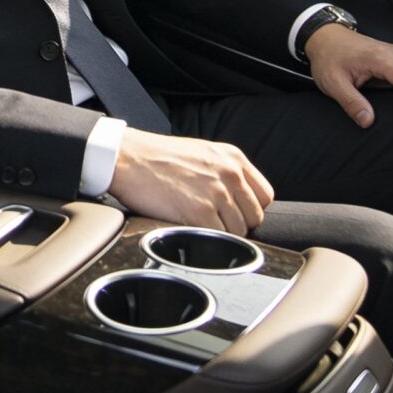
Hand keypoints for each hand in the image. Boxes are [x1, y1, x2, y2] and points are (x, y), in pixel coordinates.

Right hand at [105, 128, 274, 234]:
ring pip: (239, 231)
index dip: (251, 208)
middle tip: (214, 222)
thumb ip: (225, 171)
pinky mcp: (200, 213)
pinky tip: (191, 230)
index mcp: (233, 158)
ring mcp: (217, 194)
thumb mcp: (202, 152)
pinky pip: (219, 238)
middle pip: (255, 216)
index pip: (265, 195)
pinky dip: (206, 240)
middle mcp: (230, 174)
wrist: (127, 157)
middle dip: (238, 223)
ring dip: (221, 233)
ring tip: (199, 224)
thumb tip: (238, 198)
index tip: (237, 213)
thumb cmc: (156, 156)